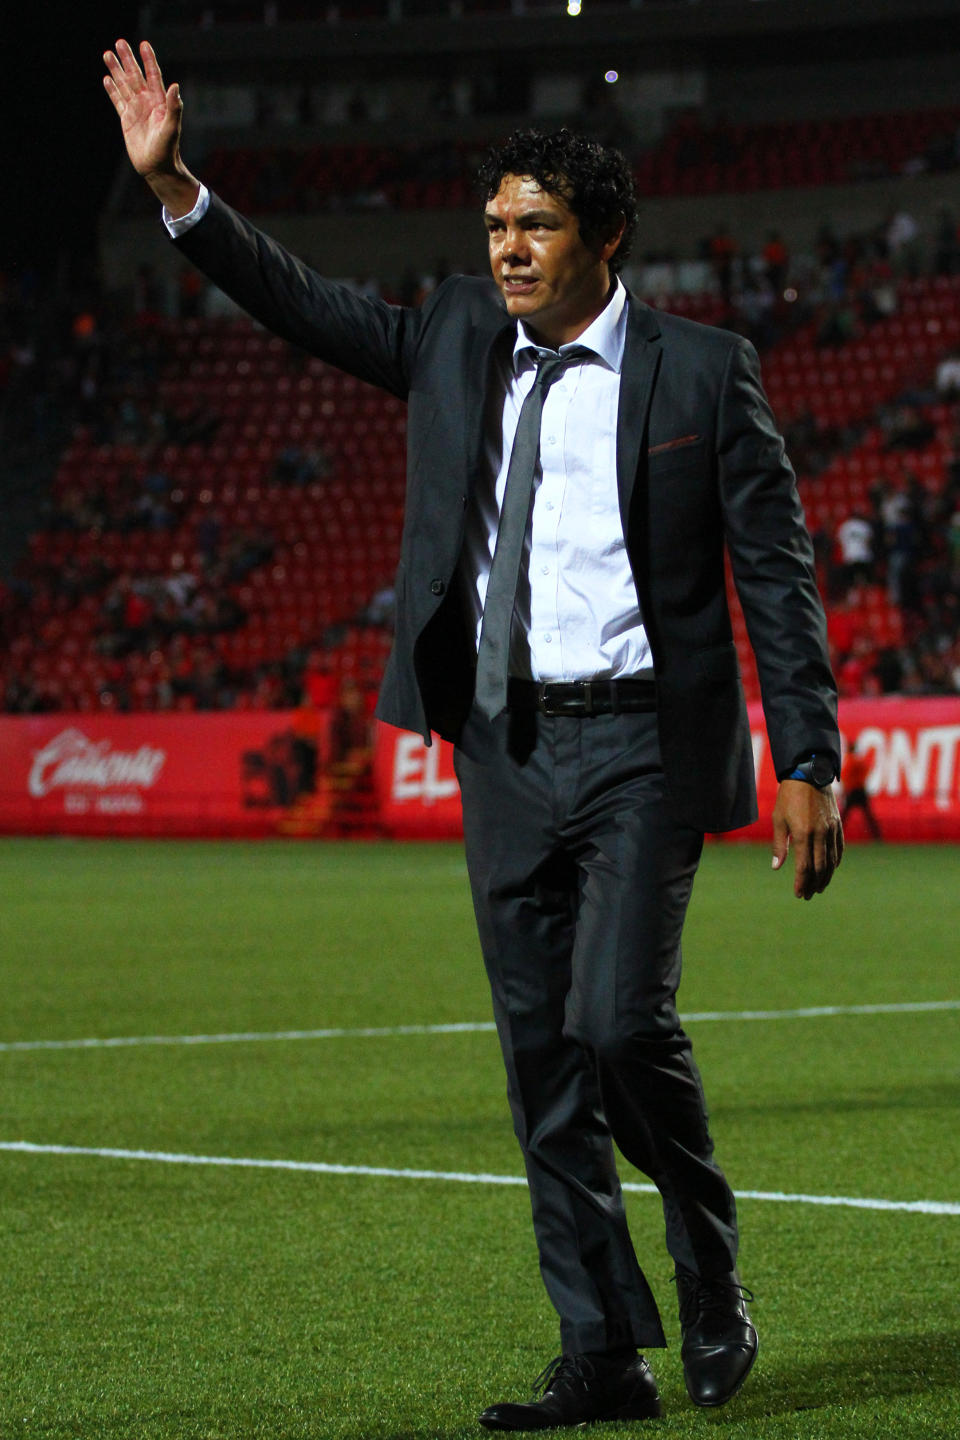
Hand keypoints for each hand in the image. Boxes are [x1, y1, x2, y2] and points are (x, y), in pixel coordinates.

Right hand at [103, 39, 198, 214]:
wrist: (157, 168)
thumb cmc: (168, 150)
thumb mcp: (171, 128)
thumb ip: (174, 107)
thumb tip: (175, 86)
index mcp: (159, 102)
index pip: (153, 76)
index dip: (149, 60)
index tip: (143, 44)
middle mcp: (147, 102)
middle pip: (135, 76)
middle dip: (128, 59)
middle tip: (119, 42)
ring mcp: (136, 110)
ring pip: (124, 85)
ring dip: (116, 70)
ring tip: (107, 54)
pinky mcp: (126, 119)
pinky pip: (117, 101)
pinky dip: (112, 90)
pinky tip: (106, 78)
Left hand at [771, 779, 843, 899]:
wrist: (809, 774)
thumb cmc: (789, 797)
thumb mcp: (778, 820)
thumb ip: (779, 845)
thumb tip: (776, 868)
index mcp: (802, 834)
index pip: (804, 867)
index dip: (802, 883)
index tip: (799, 894)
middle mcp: (819, 834)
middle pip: (819, 868)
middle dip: (813, 884)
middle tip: (808, 895)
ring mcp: (831, 830)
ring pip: (831, 861)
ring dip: (826, 877)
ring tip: (819, 887)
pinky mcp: (838, 825)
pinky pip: (839, 848)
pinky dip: (835, 862)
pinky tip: (831, 869)